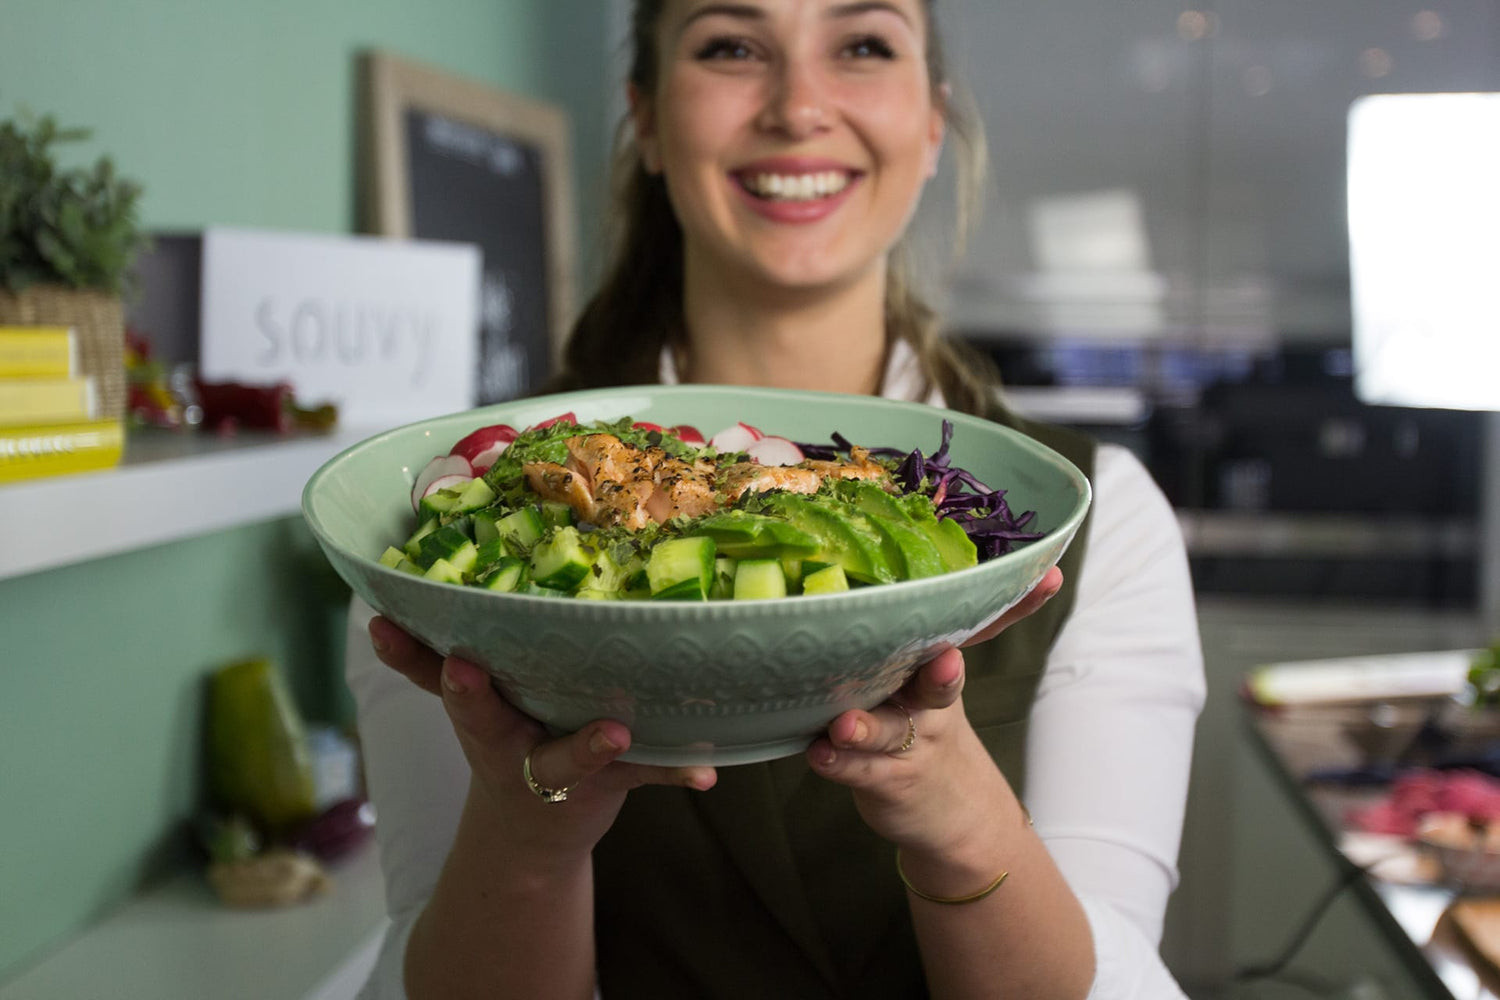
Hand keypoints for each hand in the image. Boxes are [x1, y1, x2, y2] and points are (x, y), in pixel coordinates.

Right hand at [368, 616, 716, 861]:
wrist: (532, 834)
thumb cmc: (510, 737)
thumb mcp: (475, 702)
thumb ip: (451, 651)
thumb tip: (420, 572)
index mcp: (475, 704)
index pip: (427, 670)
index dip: (404, 650)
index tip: (383, 623)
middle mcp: (503, 737)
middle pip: (480, 717)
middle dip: (468, 695)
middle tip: (463, 671)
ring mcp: (551, 766)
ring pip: (565, 759)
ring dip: (587, 748)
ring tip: (614, 733)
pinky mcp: (604, 784)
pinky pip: (643, 775)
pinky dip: (674, 770)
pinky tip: (705, 770)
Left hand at [805, 566, 1062, 852]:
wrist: (958, 816)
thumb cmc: (922, 725)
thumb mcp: (928, 682)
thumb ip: (901, 638)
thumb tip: (855, 563)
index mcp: (942, 667)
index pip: (981, 629)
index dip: (1018, 603)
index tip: (1049, 578)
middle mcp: (932, 705)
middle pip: (940, 686)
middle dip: (942, 675)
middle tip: (945, 662)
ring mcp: (911, 745)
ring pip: (890, 732)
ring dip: (867, 727)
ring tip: (844, 725)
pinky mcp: (888, 780)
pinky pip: (860, 771)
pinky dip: (838, 763)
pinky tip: (818, 754)